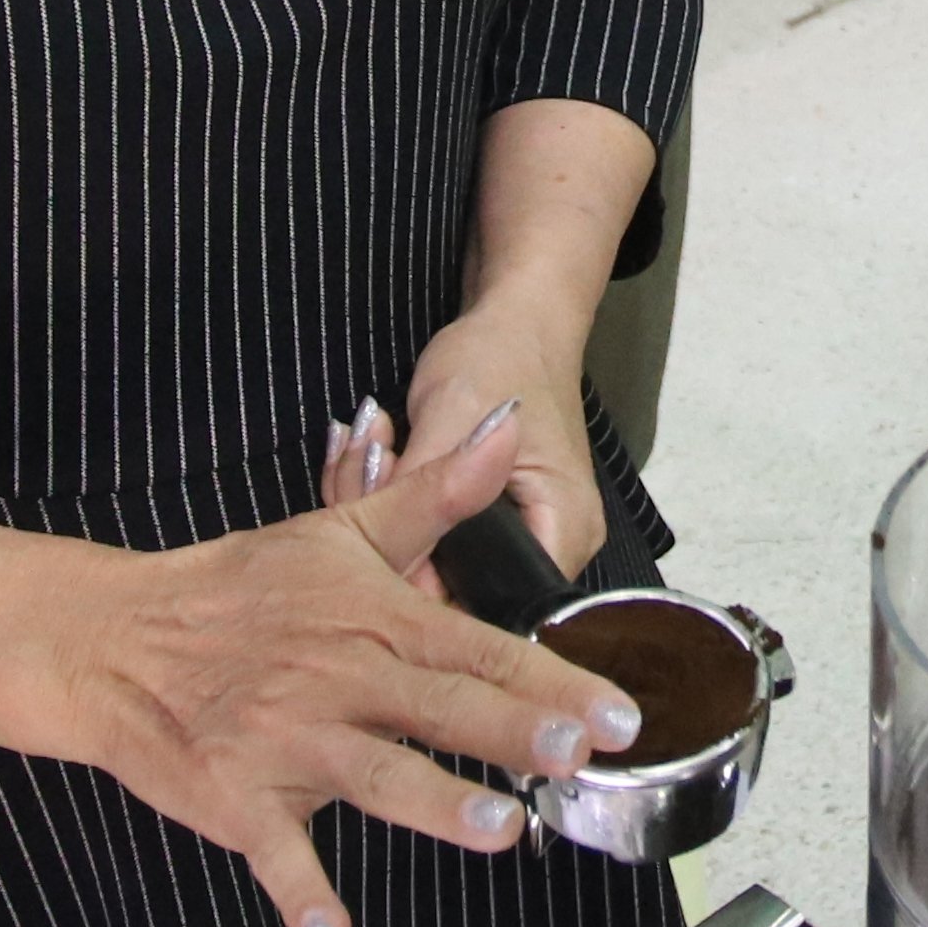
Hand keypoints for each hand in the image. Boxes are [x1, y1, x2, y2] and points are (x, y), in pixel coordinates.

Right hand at [27, 406, 640, 926]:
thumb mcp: (341, 527)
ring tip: (499, 829)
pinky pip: (274, 853)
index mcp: (373, 619)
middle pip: (438, 705)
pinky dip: (300, 895)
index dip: (552, 677)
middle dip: (510, 730)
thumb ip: (439, 493)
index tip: (616, 711)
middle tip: (576, 754)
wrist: (116, 639)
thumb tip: (506, 425)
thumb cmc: (238, 588)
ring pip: (372, 773)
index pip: (479, 648)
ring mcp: (285, 741)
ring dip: (434, 803)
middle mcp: (338, 679)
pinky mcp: (235, 797)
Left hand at [395, 285, 607, 585]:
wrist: (516, 319)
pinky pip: (431, 535)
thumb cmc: (498, 358)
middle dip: (392, 537)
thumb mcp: (451, 417)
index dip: (424, 589)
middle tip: (365, 463)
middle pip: (455, 587)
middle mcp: (551, 548)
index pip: (493, 607)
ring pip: (432, 560)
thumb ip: (422, 495)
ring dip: (384, 507)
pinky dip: (394, 500)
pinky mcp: (489, 523)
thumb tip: (386, 569)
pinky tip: (372, 455)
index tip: (372, 536)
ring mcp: (520, 538)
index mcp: (563, 533)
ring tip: (368, 442)